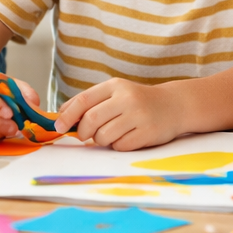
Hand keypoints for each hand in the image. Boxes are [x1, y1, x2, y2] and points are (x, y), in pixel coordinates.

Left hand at [53, 78, 183, 150]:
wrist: (174, 105)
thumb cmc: (138, 102)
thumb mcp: (116, 93)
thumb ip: (91, 102)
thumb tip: (62, 116)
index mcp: (115, 86)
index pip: (84, 100)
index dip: (68, 115)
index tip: (58, 127)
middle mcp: (127, 98)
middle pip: (91, 120)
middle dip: (84, 132)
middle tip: (86, 136)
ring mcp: (138, 115)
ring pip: (104, 136)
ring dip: (102, 140)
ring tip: (112, 134)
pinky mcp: (148, 132)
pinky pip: (120, 146)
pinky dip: (118, 146)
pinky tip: (128, 137)